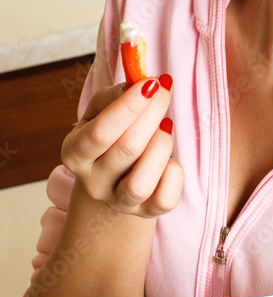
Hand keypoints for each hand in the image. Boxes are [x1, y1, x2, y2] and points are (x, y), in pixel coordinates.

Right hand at [61, 77, 182, 216]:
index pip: (100, 132)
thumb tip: (140, 86)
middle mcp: (93, 183)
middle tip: (164, 92)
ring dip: (161, 146)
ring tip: (164, 127)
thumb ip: (115, 95)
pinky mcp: (146, 212)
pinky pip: (165, 199)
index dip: (130, 107)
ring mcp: (119, 202)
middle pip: (127, 150)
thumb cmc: (110, 134)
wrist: (113, 177)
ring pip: (142, 182)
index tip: (152, 83)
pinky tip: (169, 158)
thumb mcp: (101, 110)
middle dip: (152, 114)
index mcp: (74, 153)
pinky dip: (174, 174)